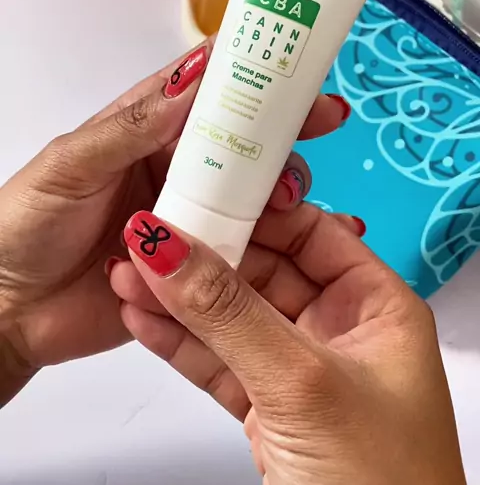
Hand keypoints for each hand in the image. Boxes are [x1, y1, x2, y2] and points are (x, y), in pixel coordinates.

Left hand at [0, 40, 347, 395]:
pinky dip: (273, 242)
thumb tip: (191, 80)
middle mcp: (170, 167)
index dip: (248, 71)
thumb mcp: (72, 165)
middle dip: (282, 129)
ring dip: (280, 187)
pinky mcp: (194, 264)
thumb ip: (131, 127)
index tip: (292, 63)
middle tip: (322, 120)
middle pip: (238, 140)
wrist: (7, 312)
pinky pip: (241, 248)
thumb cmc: (23, 226)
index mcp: (142, 130)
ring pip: (248, 192)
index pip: (201, 89)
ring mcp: (185, 216)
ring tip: (295, 195)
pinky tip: (302, 238)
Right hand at [115, 207, 465, 484]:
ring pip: (231, 318)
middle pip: (262, 271)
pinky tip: (143, 318)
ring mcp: (299, 372)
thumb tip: (174, 252)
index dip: (254, 210)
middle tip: (151, 234)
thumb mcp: (303, 383)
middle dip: (203, 256)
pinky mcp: (267, 411)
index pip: (310, 232)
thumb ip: (231, 315)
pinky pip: (217, 362)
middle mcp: (340, 332)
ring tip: (129, 272)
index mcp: (376, 307)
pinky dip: (178, 343)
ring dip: (178, 298)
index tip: (202, 192)